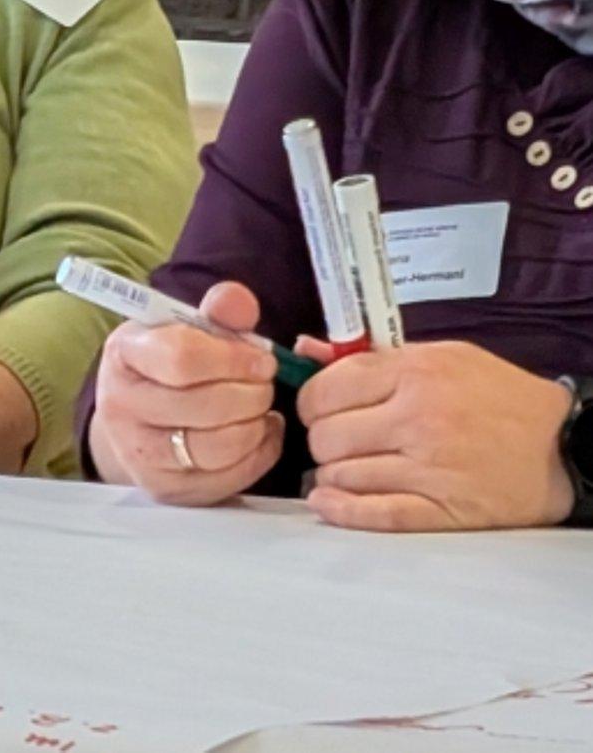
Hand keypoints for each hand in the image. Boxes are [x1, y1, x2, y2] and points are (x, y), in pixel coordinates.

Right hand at [88, 281, 284, 505]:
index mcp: (123, 354)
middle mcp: (121, 406)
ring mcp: (139, 453)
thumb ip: (218, 312)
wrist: (133, 415)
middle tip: (264, 382)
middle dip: (251, 393)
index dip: (233, 358)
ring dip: (256, 424)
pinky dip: (259, 453)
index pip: (182, 358)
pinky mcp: (165, 489)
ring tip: (259, 406)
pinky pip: (229, 478)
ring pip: (218, 447)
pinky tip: (260, 432)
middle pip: (205, 406)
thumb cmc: (166, 364)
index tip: (260, 358)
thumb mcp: (185, 327)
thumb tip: (240, 302)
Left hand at [300, 340, 574, 531]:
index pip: (326, 390)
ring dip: (334, 474)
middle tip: (336, 439)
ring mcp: (430, 468)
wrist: (560, 443)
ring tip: (346, 467)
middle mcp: (417, 419)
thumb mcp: (435, 355)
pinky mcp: (445, 510)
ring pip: (343, 475)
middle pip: (327, 436)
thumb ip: (369, 355)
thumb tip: (304, 350)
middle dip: (321, 439)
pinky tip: (328, 503)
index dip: (310, 402)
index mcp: (413, 374)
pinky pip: (379, 514)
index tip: (317, 409)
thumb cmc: (495, 393)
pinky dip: (344, 511)